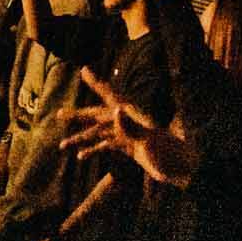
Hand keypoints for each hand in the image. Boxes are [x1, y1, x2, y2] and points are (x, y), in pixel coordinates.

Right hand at [64, 67, 197, 187]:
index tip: (83, 69)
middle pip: (97, 116)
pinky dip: (93, 150)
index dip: (96, 82)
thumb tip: (114, 109)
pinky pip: (107, 146)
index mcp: (132, 115)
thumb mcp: (148, 140)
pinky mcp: (130, 148)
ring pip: (99, 134)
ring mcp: (128, 135)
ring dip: (81, 139)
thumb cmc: (169, 154)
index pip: (110, 95)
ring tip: (62, 146)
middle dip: (77, 115)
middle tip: (57, 115)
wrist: (184, 171)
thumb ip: (130, 126)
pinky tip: (81, 157)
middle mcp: (128, 122)